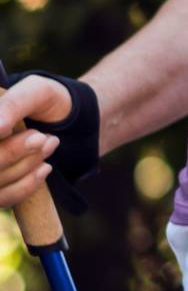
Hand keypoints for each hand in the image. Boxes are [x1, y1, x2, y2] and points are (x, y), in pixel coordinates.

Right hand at [0, 74, 70, 210]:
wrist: (77, 122)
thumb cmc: (52, 100)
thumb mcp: (37, 91)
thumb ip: (14, 104)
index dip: (6, 149)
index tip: (35, 135)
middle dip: (13, 153)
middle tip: (44, 138)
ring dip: (25, 166)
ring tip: (50, 144)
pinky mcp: (0, 189)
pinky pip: (3, 199)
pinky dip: (26, 185)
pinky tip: (45, 168)